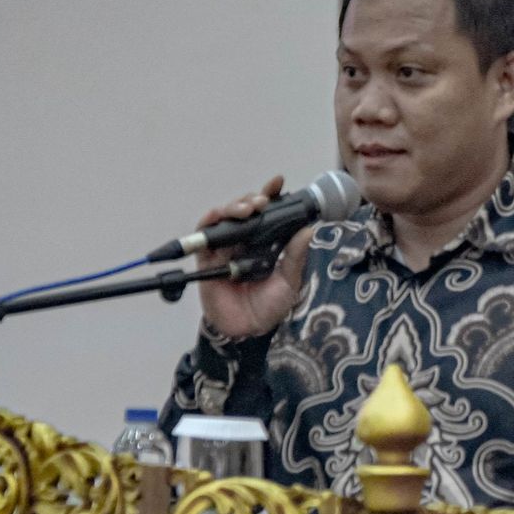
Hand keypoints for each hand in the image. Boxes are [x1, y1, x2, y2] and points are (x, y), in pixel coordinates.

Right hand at [195, 175, 314, 338]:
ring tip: (247, 208)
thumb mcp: (289, 281)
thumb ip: (295, 256)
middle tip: (262, 200)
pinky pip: (204, 235)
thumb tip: (310, 229)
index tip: (277, 182)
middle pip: (244, 209)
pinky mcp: (207, 259)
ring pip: (225, 217)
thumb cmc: (269, 306)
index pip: (267, 213)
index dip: (270, 195)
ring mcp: (225, 248)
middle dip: (252, 199)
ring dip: (234, 207)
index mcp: (265, 242)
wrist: (248, 331)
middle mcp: (245, 240)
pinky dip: (209, 222)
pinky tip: (217, 216)